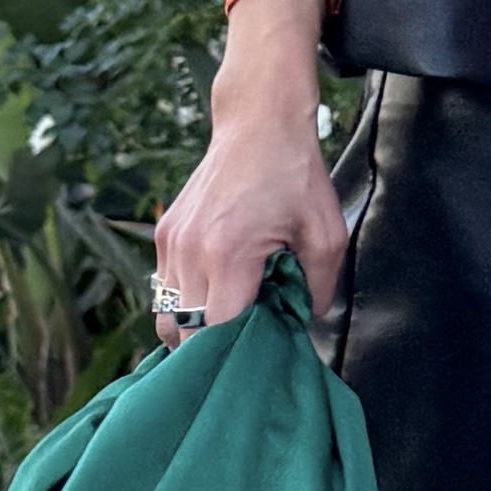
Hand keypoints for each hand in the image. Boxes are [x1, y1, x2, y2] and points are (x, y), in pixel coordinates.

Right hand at [153, 0, 344, 331]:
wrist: (258, 124)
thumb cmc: (296, 177)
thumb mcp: (326, 235)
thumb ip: (317, 290)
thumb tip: (304, 326)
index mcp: (229, 254)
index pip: (215, 334)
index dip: (233, 359)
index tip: (257, 365)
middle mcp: (189, 252)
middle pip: (184, 335)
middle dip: (214, 353)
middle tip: (247, 351)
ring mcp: (171, 242)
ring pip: (166, 318)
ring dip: (195, 332)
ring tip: (231, 326)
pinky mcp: (164, 234)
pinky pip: (163, 291)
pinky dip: (185, 305)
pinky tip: (217, 298)